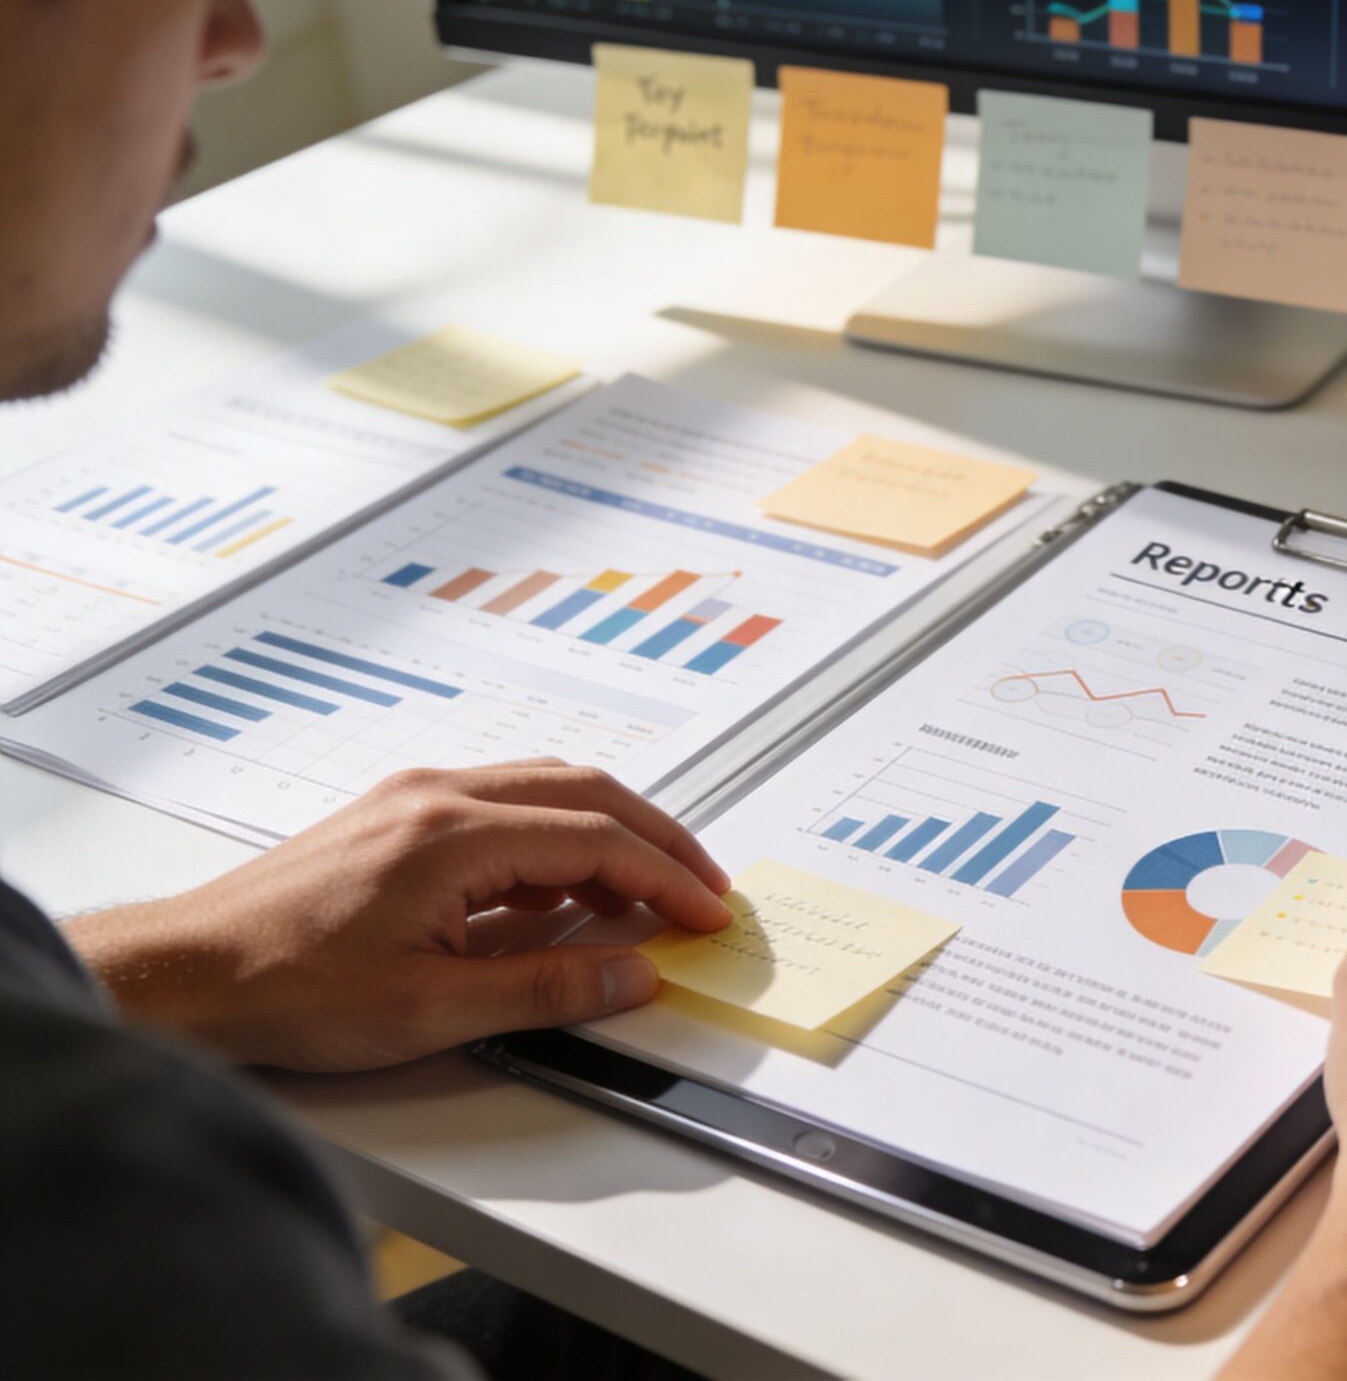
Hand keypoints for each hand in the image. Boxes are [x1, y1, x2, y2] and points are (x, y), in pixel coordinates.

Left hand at [61, 760, 731, 1071]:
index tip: (707, 914)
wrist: (187, 974)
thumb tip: (632, 976)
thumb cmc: (286, 989)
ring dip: (610, 832)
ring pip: (547, 789)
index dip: (666, 879)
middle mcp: (438, 796)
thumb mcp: (433, 1009)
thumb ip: (547, 987)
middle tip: (702, 887)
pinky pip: (504, 806)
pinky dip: (557, 838)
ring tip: (648, 889)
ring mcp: (414, 799)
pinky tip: (563, 891)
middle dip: (657, 839)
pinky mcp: (396, 816)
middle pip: (585, 793)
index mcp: (453, 834)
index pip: (597, 841)